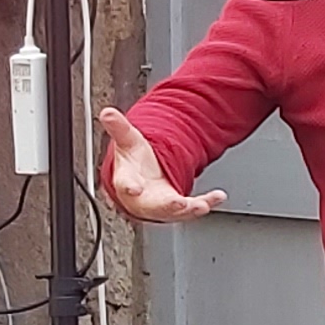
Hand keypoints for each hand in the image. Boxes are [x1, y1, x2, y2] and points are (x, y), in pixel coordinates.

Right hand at [94, 108, 225, 222]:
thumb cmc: (132, 166)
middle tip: (178, 204)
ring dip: (189, 210)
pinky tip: (218, 196)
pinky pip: (193, 207)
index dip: (129, 187)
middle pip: (154, 205)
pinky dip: (207, 203)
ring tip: (202, 205)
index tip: (134, 188)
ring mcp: (162, 205)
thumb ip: (119, 128)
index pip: (126, 184)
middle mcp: (145, 198)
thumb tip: (107, 113)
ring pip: (175, 211)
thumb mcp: (127, 142)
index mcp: (128, 182)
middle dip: (167, 206)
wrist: (140, 184)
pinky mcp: (178, 207)